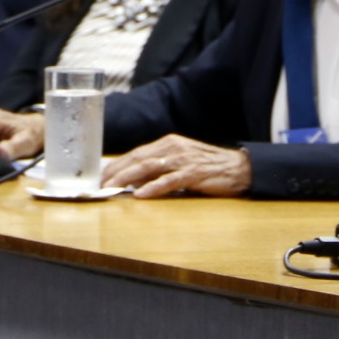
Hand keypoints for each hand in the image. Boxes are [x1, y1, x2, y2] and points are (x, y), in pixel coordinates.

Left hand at [102, 135, 251, 197]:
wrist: (237, 168)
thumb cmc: (207, 167)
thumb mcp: (180, 163)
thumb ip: (158, 170)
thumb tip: (134, 182)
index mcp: (168, 143)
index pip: (136, 153)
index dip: (118, 164)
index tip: (102, 175)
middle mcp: (173, 147)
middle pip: (138, 158)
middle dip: (117, 171)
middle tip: (101, 184)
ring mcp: (183, 160)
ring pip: (148, 167)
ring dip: (128, 178)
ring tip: (113, 187)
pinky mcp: (193, 173)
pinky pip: (169, 181)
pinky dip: (153, 187)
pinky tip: (141, 195)